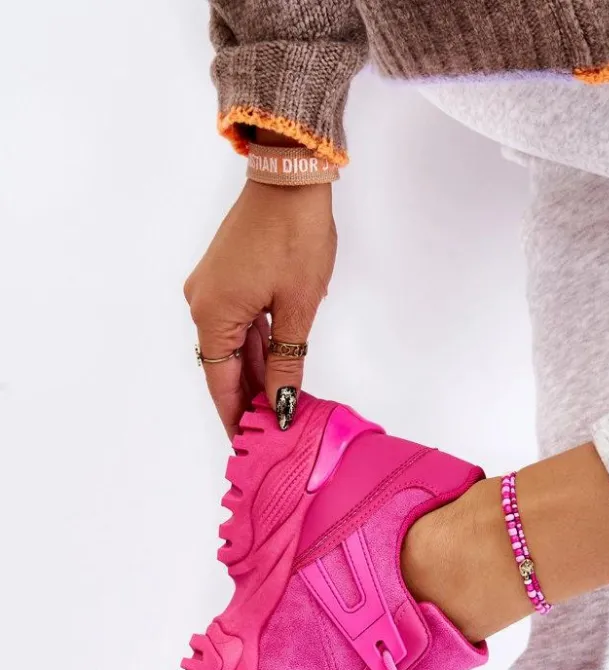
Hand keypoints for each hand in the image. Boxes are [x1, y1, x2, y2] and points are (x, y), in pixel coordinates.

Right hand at [185, 178, 336, 437]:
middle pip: (224, 367)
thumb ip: (286, 364)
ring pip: (233, 346)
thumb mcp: (298, 309)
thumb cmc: (294, 236)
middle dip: (248, 399)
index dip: (236, 417)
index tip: (249, 446)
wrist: (290, 175)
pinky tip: (275, 370)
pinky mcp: (225, 277)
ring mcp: (212, 288)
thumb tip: (282, 405)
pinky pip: (237, 324)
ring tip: (279, 407)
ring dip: (255, 374)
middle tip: (272, 432)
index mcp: (212, 315)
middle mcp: (202, 303)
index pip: (221, 384)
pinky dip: (255, 348)